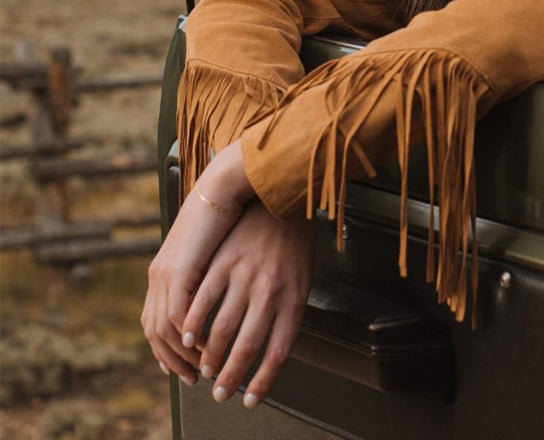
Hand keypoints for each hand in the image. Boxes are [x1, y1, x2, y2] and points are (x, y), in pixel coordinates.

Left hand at [141, 140, 252, 383]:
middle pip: (153, 330)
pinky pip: (176, 314)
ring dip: (182, 354)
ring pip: (161, 328)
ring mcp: (165, 270)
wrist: (231, 183)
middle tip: (193, 378)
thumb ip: (207, 272)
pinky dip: (190, 334)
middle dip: (172, 360)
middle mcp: (159, 272)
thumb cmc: (233, 212)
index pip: (153, 321)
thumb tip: (218, 295)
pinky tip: (207, 344)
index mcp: (165, 267)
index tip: (184, 366)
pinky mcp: (178, 268)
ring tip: (204, 367)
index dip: (166, 349)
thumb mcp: (213, 248)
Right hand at [182, 199, 315, 407]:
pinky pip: (203, 300)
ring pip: (222, 328)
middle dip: (231, 377)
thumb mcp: (301, 277)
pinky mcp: (224, 261)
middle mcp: (271, 290)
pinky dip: (193, 324)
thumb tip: (271, 347)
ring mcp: (246, 275)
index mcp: (295, 297)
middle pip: (248, 346)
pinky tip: (187, 338)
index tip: (250, 401)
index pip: (280, 351)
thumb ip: (285, 311)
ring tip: (203, 371)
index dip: (264, 382)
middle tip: (219, 394)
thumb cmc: (292, 240)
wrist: (279, 196)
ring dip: (208, 356)